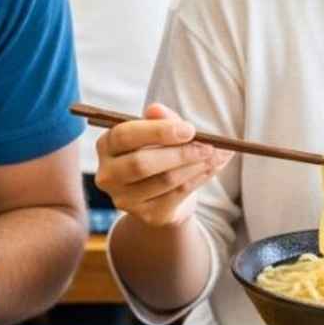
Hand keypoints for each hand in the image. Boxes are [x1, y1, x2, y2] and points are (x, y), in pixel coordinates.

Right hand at [94, 103, 231, 228]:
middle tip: (208, 145)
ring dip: (196, 166)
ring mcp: (125, 199)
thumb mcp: (159, 132)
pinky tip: (213, 167)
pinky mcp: (148, 215)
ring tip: (217, 154)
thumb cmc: (157, 152)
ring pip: (164, 180)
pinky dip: (200, 178)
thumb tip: (156, 109)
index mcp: (106, 145)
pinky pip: (178, 195)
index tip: (189, 129)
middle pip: (141, 164)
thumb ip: (160, 120)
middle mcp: (108, 174)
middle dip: (180, 153)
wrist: (163, 193)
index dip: (157, 132)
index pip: (124, 136)